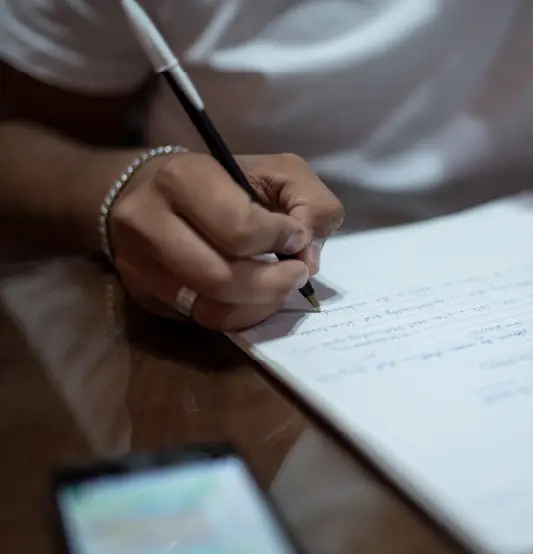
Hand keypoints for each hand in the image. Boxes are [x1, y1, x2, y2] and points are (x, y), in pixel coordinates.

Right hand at [108, 152, 343, 330]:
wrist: (150, 188)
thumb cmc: (225, 179)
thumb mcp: (279, 171)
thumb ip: (311, 204)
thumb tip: (308, 255)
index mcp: (183, 178)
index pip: (239, 229)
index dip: (279, 240)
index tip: (295, 236)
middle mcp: (147, 221)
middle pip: (220, 279)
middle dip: (274, 283)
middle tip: (297, 273)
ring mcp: (138, 263)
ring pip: (210, 309)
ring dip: (260, 304)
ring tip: (280, 285)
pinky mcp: (143, 294)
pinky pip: (200, 320)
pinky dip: (241, 315)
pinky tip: (255, 297)